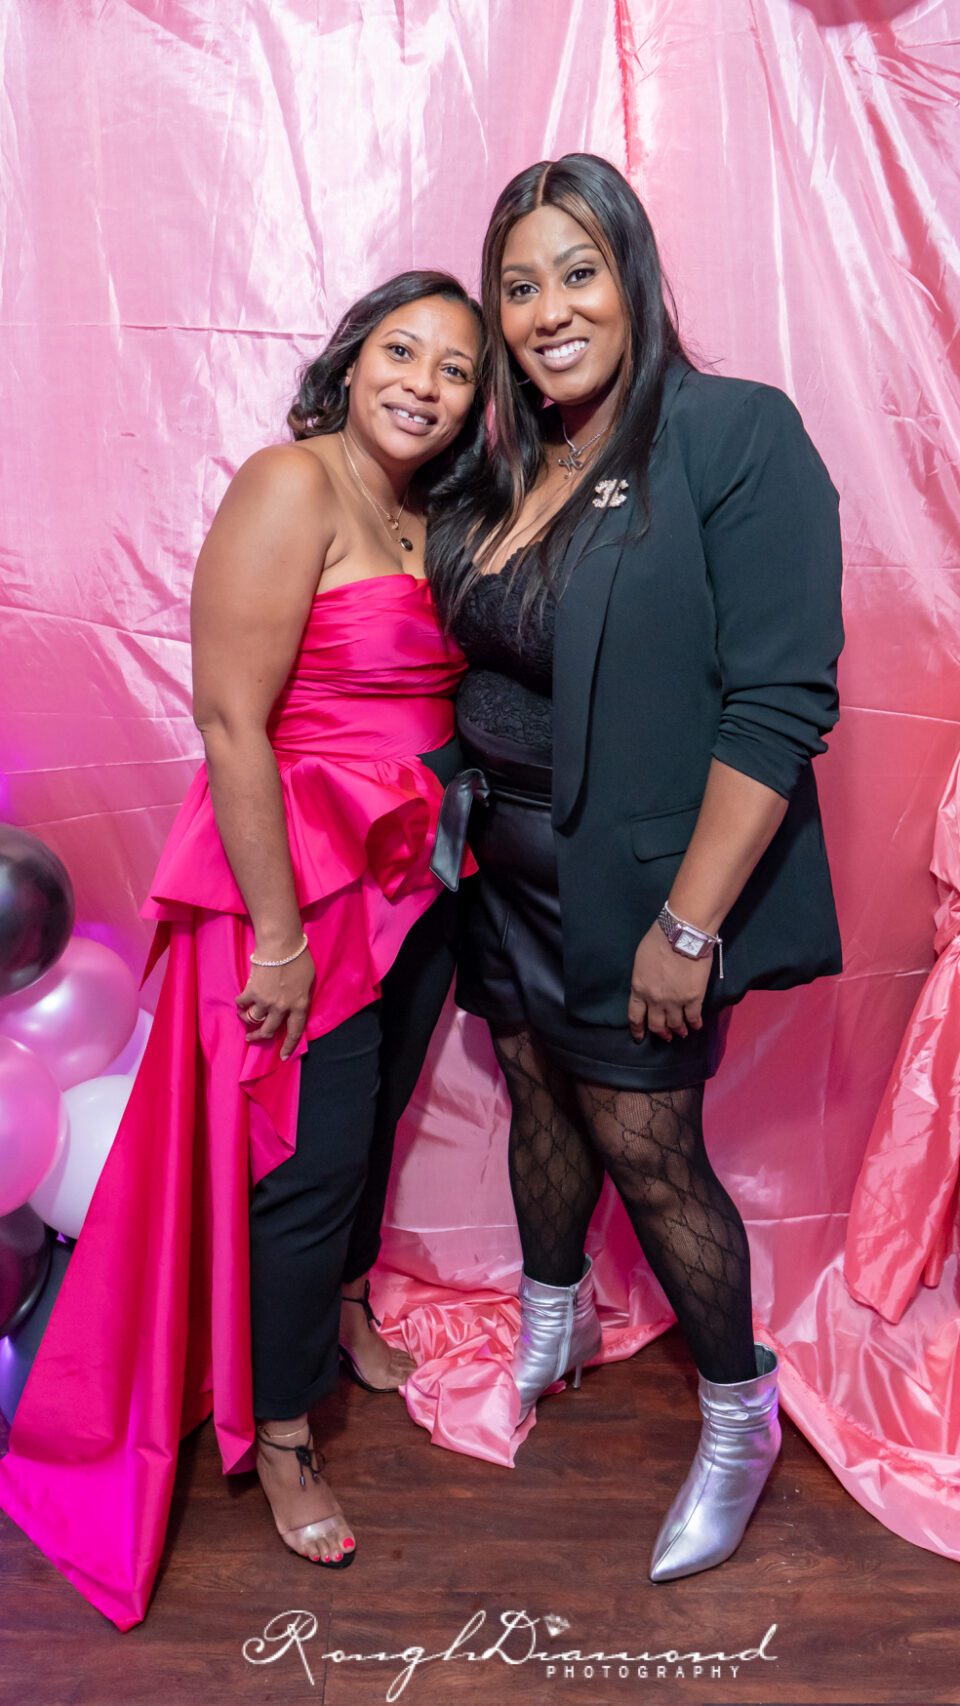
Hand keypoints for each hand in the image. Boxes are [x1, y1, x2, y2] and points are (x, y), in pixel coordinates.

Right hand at [236, 943, 315, 1060]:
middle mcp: (282, 1007)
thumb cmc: (299, 958)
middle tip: (252, 1038)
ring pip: (253, 1020)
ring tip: (244, 1019)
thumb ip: (302, 996)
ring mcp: (265, 1001)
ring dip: (247, 1021)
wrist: (281, 945)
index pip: (294, 1031)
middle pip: (268, 1030)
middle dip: (259, 1037)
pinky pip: (242, 1004)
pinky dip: (240, 1004)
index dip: (288, 1046)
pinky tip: (240, 1002)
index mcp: (299, 1005)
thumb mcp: (309, 981)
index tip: (283, 1057)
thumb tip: (295, 1003)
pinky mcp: (251, 992)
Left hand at [628, 922, 710, 1041]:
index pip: (635, 1016)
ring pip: (675, 1024)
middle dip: (661, 1032)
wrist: (683, 934)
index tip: (640, 1037)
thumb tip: (647, 988)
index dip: (638, 1030)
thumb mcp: (640, 961)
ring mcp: (675, 1001)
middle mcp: (655, 1000)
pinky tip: (696, 1026)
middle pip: (656, 1025)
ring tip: (681, 1032)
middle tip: (666, 1036)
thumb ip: (642, 979)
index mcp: (639, 989)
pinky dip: (695, 1024)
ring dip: (678, 1030)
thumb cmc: (659, 940)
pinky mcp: (693, 998)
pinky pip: (693, 1018)